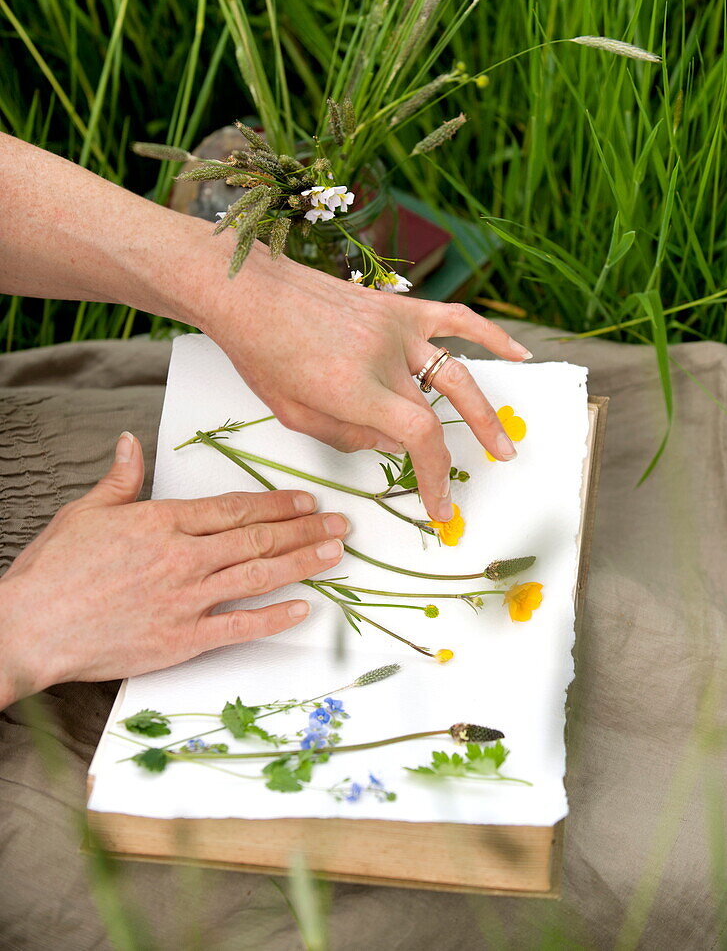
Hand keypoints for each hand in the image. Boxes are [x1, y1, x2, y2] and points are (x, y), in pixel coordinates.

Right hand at [0, 432, 347, 707]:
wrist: (30, 628)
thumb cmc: (54, 571)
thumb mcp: (85, 512)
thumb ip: (120, 479)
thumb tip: (129, 442)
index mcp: (162, 521)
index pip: (233, 507)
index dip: (275, 502)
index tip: (305, 499)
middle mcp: (182, 557)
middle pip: (256, 538)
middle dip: (303, 529)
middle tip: (340, 524)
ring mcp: (186, 599)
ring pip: (258, 576)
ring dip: (302, 563)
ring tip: (335, 554)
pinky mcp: (182, 639)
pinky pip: (240, 627)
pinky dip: (274, 618)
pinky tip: (303, 608)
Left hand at [205, 245, 530, 522]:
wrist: (249, 291)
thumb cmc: (261, 353)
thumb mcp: (295, 414)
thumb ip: (348, 435)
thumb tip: (390, 442)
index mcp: (356, 389)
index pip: (418, 438)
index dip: (434, 475)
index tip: (437, 504)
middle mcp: (384, 358)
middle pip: (435, 414)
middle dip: (455, 456)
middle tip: (470, 483)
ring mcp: (396, 328)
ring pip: (457, 373)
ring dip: (485, 414)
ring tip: (504, 445)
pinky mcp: (397, 306)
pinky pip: (455, 319)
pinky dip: (491, 336)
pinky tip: (517, 354)